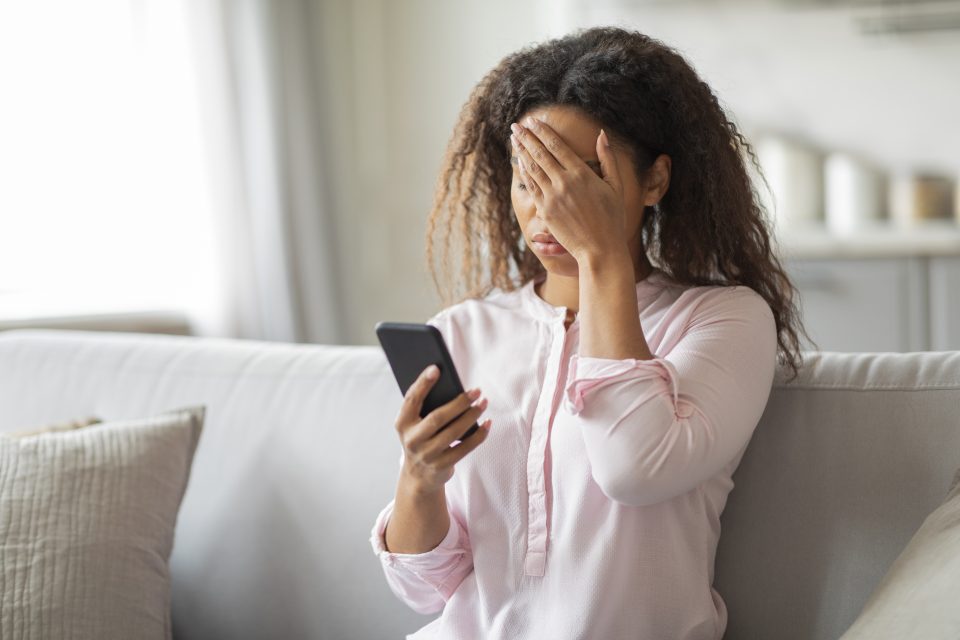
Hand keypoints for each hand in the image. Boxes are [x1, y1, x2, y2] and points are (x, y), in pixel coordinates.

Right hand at [394, 365, 491, 493]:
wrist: (418, 475)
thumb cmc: (421, 438)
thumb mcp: (415, 424)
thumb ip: (426, 406)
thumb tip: (452, 386)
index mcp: (402, 423)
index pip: (411, 400)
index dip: (423, 383)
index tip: (436, 368)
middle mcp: (412, 440)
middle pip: (437, 418)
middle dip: (459, 403)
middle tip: (476, 391)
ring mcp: (427, 455)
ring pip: (454, 433)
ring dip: (472, 416)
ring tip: (483, 403)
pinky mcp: (442, 465)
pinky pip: (465, 448)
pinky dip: (479, 435)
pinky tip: (488, 423)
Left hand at [510, 117, 627, 262]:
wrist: (600, 249)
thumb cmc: (612, 218)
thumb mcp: (616, 186)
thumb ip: (608, 159)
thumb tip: (602, 134)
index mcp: (582, 174)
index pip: (557, 145)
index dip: (542, 131)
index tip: (533, 121)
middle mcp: (564, 182)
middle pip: (540, 153)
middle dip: (526, 137)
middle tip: (516, 126)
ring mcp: (552, 197)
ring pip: (532, 168)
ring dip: (521, 151)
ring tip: (514, 139)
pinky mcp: (545, 211)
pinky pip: (531, 187)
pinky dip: (524, 173)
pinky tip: (519, 163)